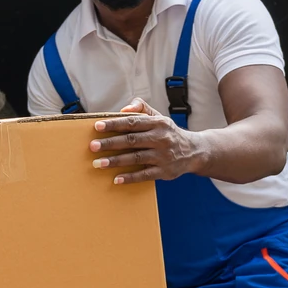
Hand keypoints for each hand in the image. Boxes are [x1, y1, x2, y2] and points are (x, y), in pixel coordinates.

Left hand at [88, 98, 207, 183]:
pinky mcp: (164, 171)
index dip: (115, 124)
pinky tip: (116, 179)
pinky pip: (145, 175)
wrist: (194, 151)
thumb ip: (142, 109)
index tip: (97, 126)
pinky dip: (130, 177)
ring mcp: (163, 156)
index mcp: (158, 124)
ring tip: (98, 163)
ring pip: (136, 158)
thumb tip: (123, 109)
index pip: (133, 122)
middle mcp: (160, 139)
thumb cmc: (169, 133)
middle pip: (132, 140)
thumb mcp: (159, 118)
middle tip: (92, 146)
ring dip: (116, 161)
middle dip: (111, 143)